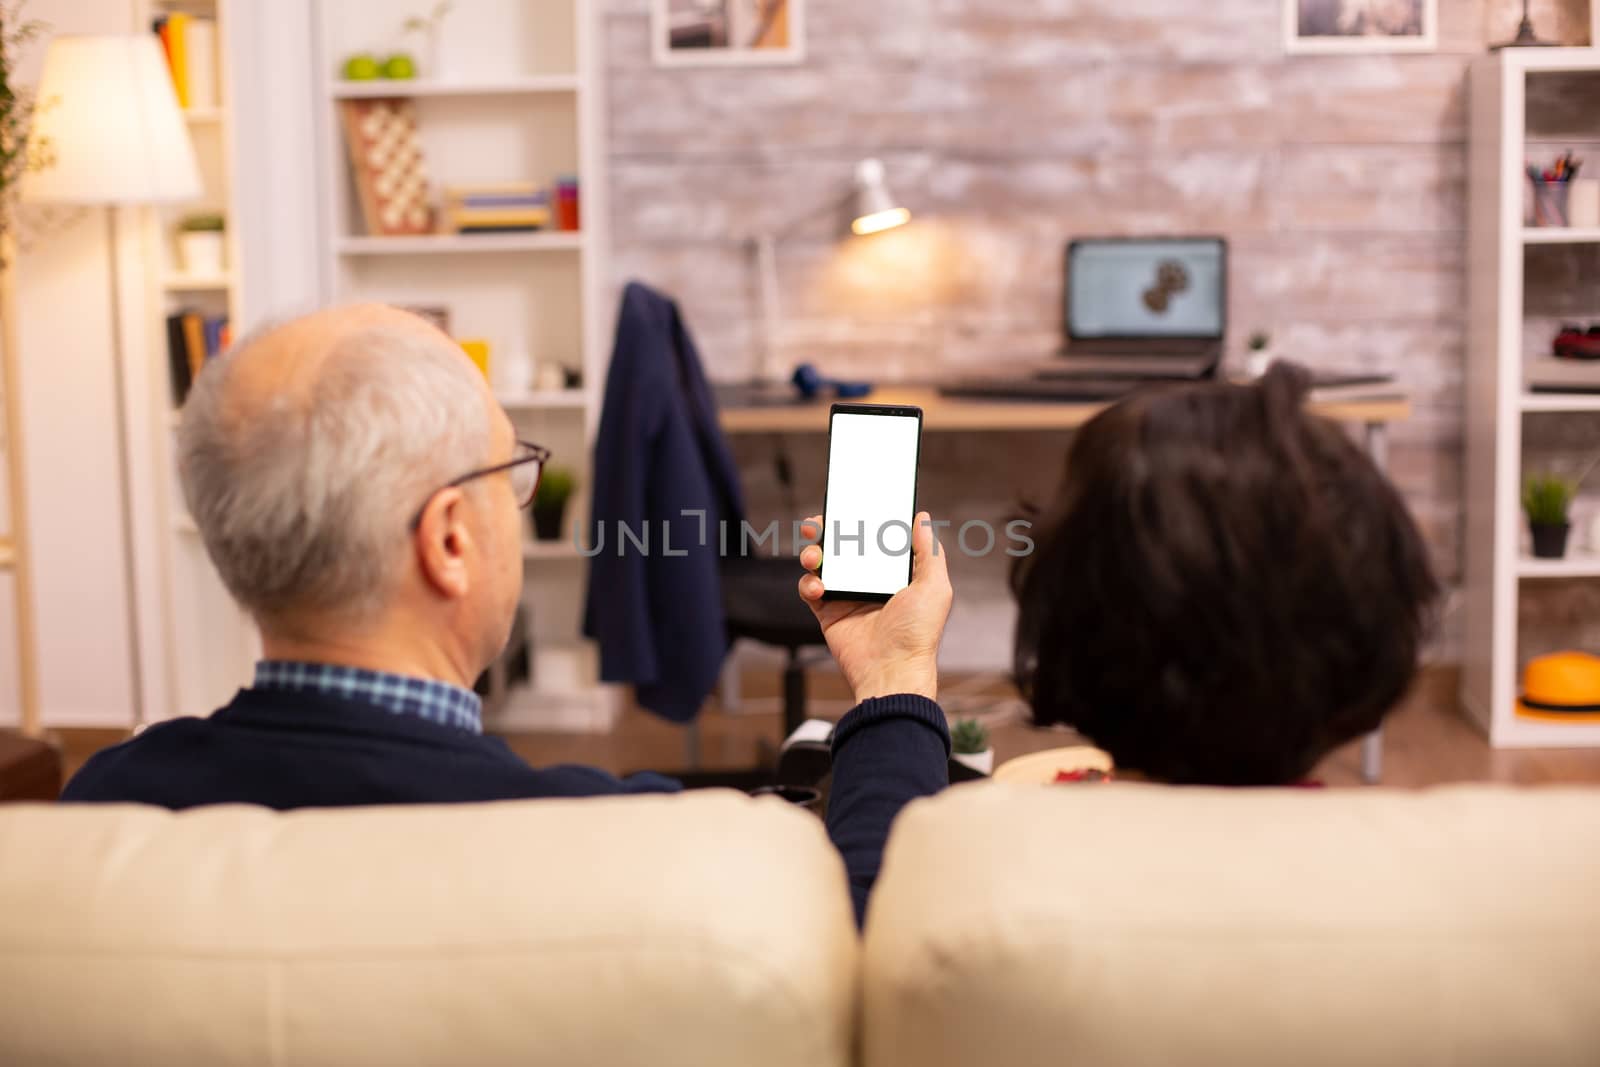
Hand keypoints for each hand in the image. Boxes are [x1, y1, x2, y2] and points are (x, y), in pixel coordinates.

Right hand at [797, 511, 952, 703]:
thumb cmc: (917, 633)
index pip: (874, 538)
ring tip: (814, 556)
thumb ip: (928, 551)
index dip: (861, 520)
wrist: (891, 671)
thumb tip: (923, 517)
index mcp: (894, 572)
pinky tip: (818, 586)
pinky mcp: (828, 613)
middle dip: (828, 531)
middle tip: (819, 524)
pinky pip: (809, 589)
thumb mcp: (934, 586)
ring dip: (812, 553)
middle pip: (843, 546)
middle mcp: (869, 581)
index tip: (850, 503)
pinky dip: (808, 582)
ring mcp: (847, 595)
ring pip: (822, 563)